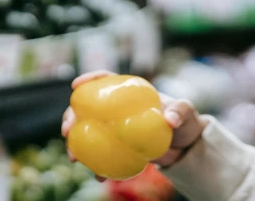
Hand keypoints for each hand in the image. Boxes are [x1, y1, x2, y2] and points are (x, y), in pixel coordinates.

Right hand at [61, 71, 208, 175]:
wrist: (187, 146)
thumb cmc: (185, 121)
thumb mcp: (187, 111)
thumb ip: (180, 111)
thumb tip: (169, 120)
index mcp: (130, 92)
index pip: (106, 80)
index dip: (90, 80)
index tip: (76, 86)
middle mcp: (118, 109)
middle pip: (87, 108)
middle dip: (71, 116)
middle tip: (67, 129)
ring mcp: (116, 129)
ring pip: (89, 132)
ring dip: (76, 143)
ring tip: (74, 156)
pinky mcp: (119, 148)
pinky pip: (103, 155)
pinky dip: (98, 165)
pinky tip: (98, 175)